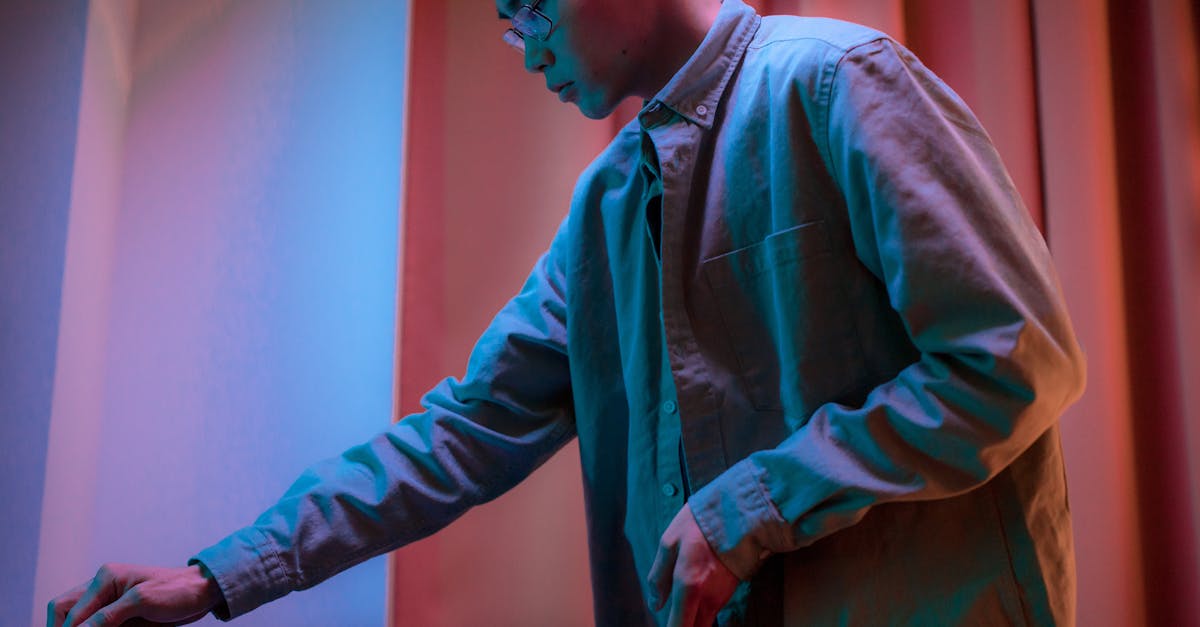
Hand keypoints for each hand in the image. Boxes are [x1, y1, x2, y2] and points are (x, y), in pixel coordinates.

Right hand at [48, 563, 219, 626]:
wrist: (203, 593)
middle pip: (65, 612)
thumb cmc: (178, 590)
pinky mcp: (120, 614)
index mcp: (105, 578)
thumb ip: (108, 616)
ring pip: (80, 621)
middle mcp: (103, 588)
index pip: (69, 610)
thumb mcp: (142, 601)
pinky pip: (99, 625)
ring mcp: (110, 601)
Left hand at [647, 503, 739, 626]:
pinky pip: (710, 613)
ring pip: (702, 624)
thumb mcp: (670, 542)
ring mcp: (721, 597)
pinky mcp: (729, 593)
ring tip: (677, 611)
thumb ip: (658, 577)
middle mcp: (708, 598)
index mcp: (688, 586)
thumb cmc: (701, 523)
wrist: (741, 512)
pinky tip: (689, 602)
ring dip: (689, 622)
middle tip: (671, 618)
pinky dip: (698, 614)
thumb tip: (655, 604)